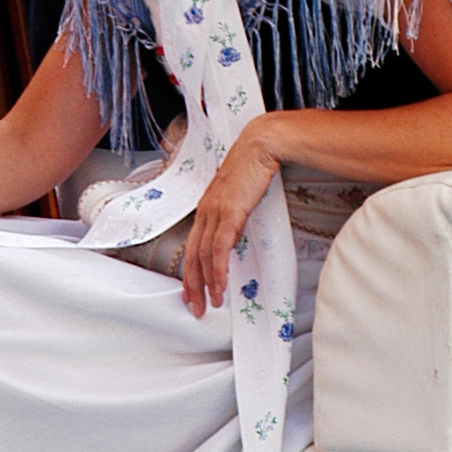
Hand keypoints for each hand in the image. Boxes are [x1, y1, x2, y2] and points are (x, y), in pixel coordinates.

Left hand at [181, 128, 281, 315]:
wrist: (261, 145)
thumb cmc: (254, 164)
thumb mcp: (240, 194)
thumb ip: (234, 213)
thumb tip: (237, 230)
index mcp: (207, 207)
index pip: (192, 245)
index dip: (190, 270)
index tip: (192, 289)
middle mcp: (205, 211)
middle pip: (192, 256)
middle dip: (192, 285)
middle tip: (195, 306)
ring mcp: (215, 213)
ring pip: (203, 257)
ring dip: (206, 283)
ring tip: (210, 302)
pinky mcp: (228, 214)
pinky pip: (218, 250)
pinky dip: (218, 270)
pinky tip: (220, 285)